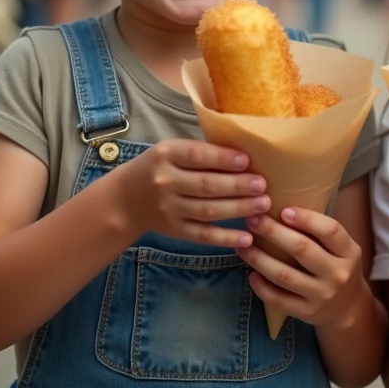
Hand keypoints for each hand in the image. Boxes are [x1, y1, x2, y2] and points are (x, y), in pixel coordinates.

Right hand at [111, 139, 269, 247]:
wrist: (125, 199)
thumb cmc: (159, 168)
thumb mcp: (171, 151)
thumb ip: (201, 152)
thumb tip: (244, 155)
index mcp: (166, 154)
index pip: (197, 155)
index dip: (223, 159)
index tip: (247, 161)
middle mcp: (165, 181)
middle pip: (206, 185)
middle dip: (238, 186)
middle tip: (262, 185)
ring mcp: (169, 209)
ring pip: (208, 211)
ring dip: (238, 209)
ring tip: (263, 205)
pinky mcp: (174, 230)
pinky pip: (203, 235)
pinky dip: (225, 237)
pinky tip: (247, 237)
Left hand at [236, 208, 369, 329]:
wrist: (349, 308)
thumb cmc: (337, 267)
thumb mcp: (341, 249)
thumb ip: (320, 232)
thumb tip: (282, 207)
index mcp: (349, 252)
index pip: (330, 230)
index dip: (306, 219)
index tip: (283, 210)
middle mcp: (338, 274)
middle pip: (302, 249)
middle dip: (273, 232)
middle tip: (252, 220)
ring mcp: (322, 295)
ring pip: (284, 275)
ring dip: (259, 258)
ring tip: (242, 245)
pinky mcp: (307, 312)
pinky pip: (279, 299)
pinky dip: (262, 286)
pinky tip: (251, 274)